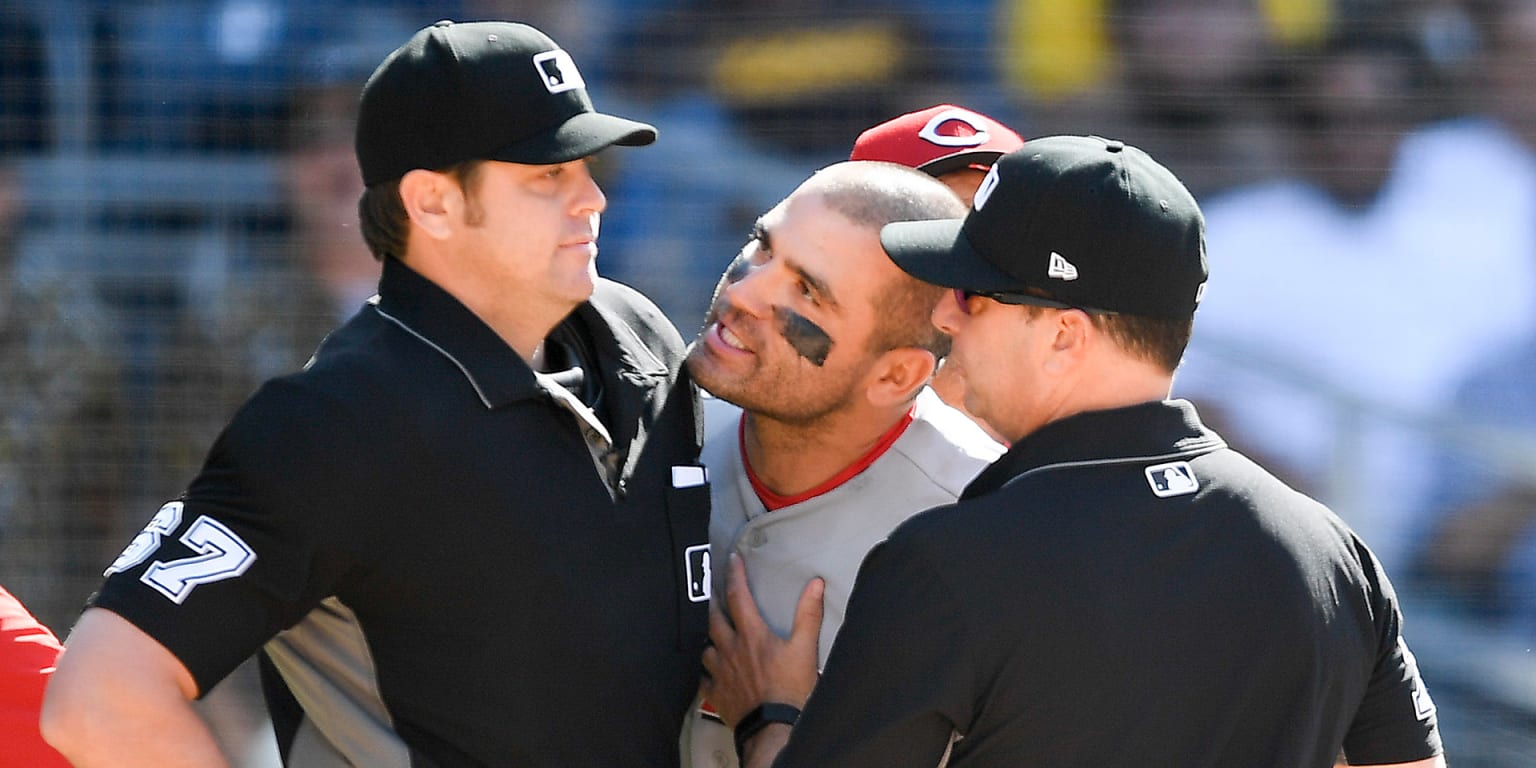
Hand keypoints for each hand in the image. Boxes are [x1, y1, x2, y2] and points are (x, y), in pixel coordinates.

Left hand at [699, 553, 824, 726]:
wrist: (773, 727)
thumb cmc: (790, 690)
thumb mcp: (805, 648)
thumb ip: (808, 614)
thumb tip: (815, 585)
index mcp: (752, 635)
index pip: (739, 596)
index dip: (734, 574)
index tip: (731, 560)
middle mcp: (731, 649)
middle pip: (714, 619)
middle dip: (714, 603)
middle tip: (714, 594)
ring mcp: (720, 672)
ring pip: (706, 649)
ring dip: (709, 639)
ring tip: (713, 635)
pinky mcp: (716, 694)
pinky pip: (704, 680)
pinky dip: (706, 674)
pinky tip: (710, 674)